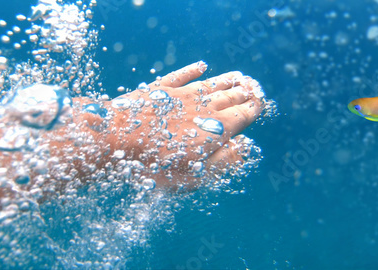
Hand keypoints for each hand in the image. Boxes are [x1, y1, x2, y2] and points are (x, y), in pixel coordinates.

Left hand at [96, 62, 267, 189]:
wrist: (116, 140)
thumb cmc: (156, 164)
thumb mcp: (196, 175)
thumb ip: (225, 160)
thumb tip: (246, 147)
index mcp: (216, 129)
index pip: (243, 114)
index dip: (254, 108)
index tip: (261, 103)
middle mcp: (203, 107)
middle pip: (229, 96)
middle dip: (244, 92)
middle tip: (254, 87)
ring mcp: (180, 95)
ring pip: (210, 84)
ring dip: (226, 80)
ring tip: (238, 76)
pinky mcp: (158, 90)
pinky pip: (180, 75)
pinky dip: (193, 70)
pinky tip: (201, 66)